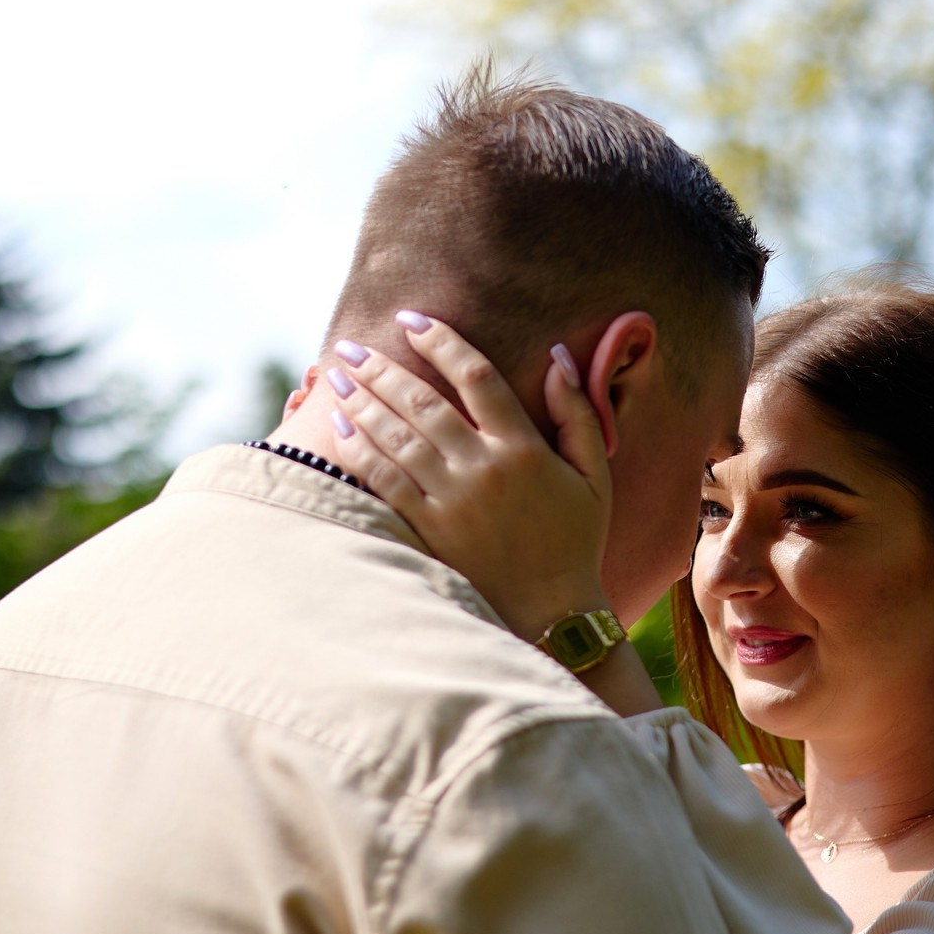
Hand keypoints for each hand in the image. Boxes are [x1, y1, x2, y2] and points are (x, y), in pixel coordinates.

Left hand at [325, 312, 612, 645]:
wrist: (553, 614)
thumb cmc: (576, 541)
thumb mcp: (594, 474)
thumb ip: (576, 413)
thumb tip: (557, 355)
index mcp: (524, 448)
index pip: (476, 376)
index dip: (441, 341)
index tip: (412, 319)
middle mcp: (484, 468)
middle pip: (423, 401)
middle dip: (382, 367)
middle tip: (353, 345)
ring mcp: (453, 500)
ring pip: (397, 436)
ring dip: (363, 400)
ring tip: (339, 376)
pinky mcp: (430, 531)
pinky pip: (385, 480)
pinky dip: (359, 449)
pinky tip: (341, 426)